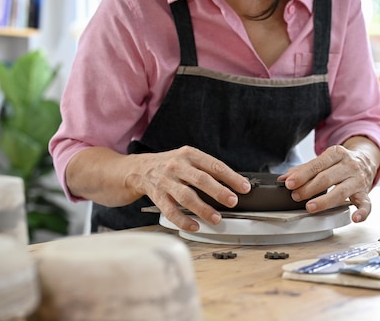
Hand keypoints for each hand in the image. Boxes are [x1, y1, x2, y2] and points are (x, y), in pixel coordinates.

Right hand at [128, 146, 250, 230]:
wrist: (135, 169)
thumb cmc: (167, 165)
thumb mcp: (186, 159)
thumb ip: (206, 170)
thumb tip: (232, 186)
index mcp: (189, 154)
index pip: (214, 165)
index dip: (231, 176)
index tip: (244, 187)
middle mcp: (177, 165)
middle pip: (201, 179)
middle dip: (218, 191)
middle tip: (232, 201)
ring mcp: (165, 180)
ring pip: (186, 196)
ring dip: (202, 208)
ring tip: (216, 218)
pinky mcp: (155, 195)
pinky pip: (170, 210)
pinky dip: (183, 220)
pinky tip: (194, 226)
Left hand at [278, 137, 379, 222]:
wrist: (366, 161)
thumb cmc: (340, 163)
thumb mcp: (324, 160)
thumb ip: (304, 169)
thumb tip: (284, 179)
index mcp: (337, 153)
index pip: (317, 165)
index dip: (302, 175)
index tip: (290, 183)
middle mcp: (349, 165)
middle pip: (327, 178)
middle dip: (309, 188)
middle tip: (296, 196)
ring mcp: (358, 180)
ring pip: (341, 192)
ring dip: (324, 201)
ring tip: (310, 207)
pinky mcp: (364, 193)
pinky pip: (366, 204)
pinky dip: (362, 212)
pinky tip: (355, 218)